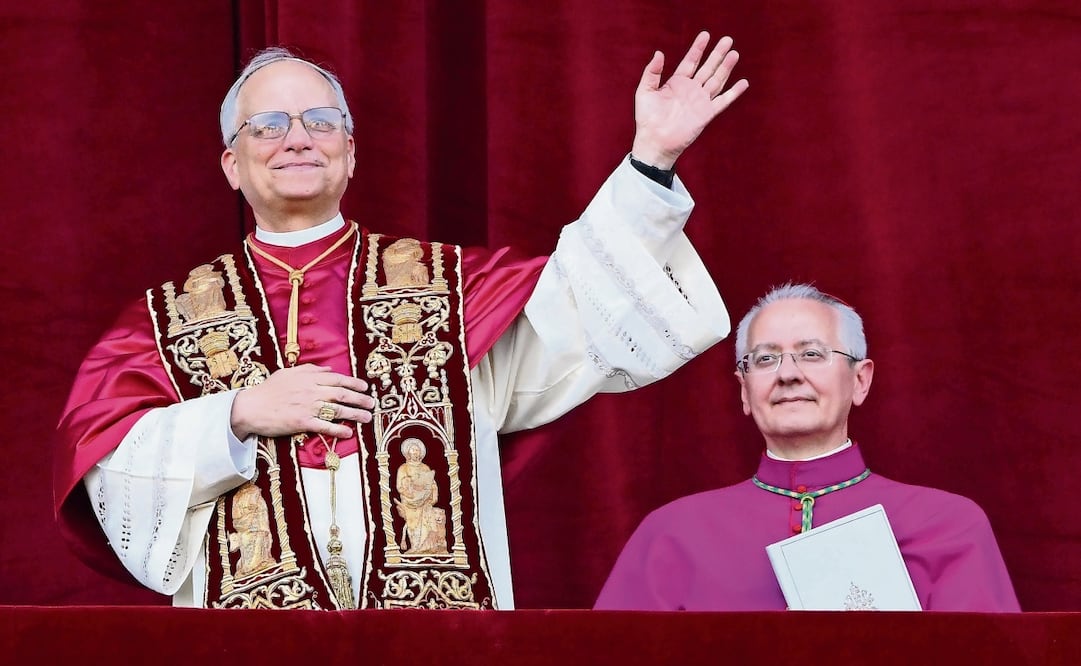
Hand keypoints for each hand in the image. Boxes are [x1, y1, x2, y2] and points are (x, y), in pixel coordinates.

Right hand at [230, 364, 374, 439]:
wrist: (250, 407)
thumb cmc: (268, 390)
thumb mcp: (288, 373)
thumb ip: (310, 370)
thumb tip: (329, 369)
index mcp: (309, 378)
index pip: (337, 379)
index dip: (354, 383)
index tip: (365, 387)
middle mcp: (311, 391)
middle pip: (342, 394)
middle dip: (360, 398)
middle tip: (372, 403)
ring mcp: (307, 407)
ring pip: (337, 409)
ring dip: (355, 414)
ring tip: (367, 417)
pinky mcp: (302, 422)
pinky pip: (324, 426)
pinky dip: (338, 429)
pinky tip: (348, 432)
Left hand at [631, 31, 748, 169]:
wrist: (655, 142)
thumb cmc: (647, 119)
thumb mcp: (645, 91)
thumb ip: (652, 72)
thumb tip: (659, 52)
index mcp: (677, 83)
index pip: (691, 61)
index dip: (698, 48)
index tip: (706, 35)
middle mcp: (691, 90)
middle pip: (708, 68)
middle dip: (717, 54)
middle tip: (728, 39)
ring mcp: (700, 101)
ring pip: (717, 80)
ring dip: (726, 68)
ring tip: (734, 54)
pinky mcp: (707, 114)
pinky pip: (723, 101)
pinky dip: (734, 93)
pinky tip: (743, 83)